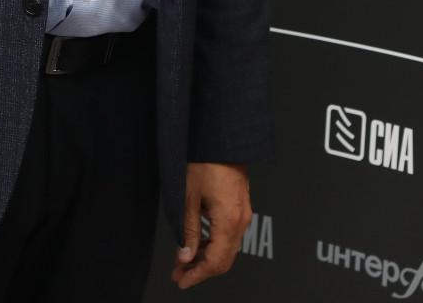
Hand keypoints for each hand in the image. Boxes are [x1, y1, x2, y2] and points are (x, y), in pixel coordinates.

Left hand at [171, 161, 251, 289]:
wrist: (222, 142)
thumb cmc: (205, 162)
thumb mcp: (188, 198)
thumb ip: (188, 231)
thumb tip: (185, 256)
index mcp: (228, 220)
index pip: (215, 261)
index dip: (197, 275)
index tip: (181, 281)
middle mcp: (241, 220)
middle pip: (224, 260)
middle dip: (201, 270)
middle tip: (179, 273)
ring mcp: (243, 214)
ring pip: (227, 249)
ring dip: (206, 258)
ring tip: (184, 260)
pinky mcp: (241, 208)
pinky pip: (230, 236)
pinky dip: (214, 246)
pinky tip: (198, 245)